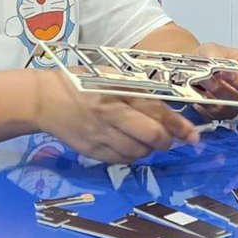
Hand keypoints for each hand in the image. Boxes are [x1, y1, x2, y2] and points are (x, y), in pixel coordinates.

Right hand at [35, 71, 198, 163]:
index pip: (156, 111)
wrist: (43, 99)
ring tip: (146, 141)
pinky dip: (131, 157)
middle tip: (168, 140)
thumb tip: (168, 108)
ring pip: (138, 152)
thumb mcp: (110, 77)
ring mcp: (100, 134)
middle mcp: (110, 113)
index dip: (179, 126)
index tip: (194, 135)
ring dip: (149, 150)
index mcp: (117, 91)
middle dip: (166, 141)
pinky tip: (129, 147)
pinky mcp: (91, 150)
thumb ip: (137, 90)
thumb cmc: (81, 83)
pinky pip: (121, 160)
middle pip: (152, 136)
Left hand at [189, 42, 237, 119]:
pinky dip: (206, 101)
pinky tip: (198, 91)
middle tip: (224, 71)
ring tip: (204, 79)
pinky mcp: (223, 115)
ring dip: (219, 90)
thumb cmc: (209, 58)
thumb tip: (216, 63)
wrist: (191, 71)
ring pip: (235, 102)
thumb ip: (214, 54)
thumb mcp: (211, 49)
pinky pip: (217, 111)